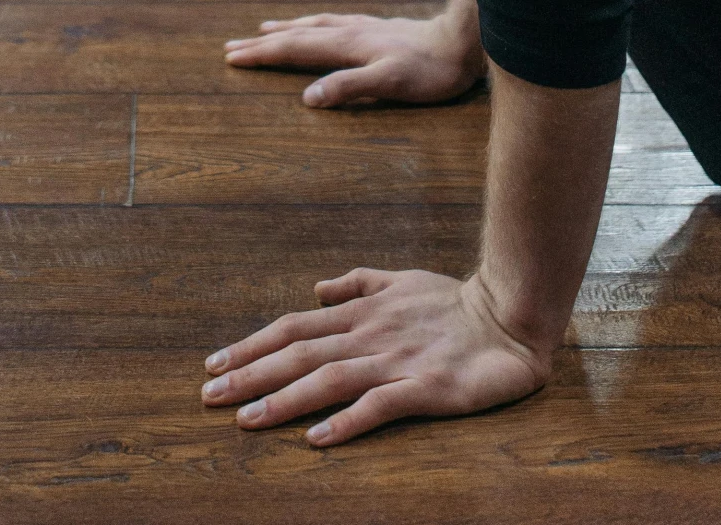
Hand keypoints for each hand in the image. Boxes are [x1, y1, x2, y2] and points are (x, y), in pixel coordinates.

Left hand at [201, 267, 547, 445]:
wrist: (511, 316)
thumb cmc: (455, 302)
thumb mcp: (400, 280)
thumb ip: (358, 283)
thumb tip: (317, 287)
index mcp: (362, 311)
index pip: (295, 326)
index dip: (253, 345)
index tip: (215, 364)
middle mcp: (370, 333)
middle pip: (300, 352)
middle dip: (250, 374)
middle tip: (208, 396)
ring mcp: (397, 359)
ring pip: (329, 378)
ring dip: (284, 399)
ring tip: (246, 420)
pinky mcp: (426, 387)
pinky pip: (379, 405)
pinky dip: (346, 421)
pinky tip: (317, 439)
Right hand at [224, 11, 484, 107]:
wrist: (462, 42)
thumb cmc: (430, 70)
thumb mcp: (390, 84)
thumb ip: (348, 88)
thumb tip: (306, 98)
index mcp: (347, 46)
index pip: (294, 50)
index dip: (262, 55)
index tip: (232, 58)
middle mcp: (349, 32)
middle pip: (297, 36)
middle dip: (263, 43)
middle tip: (231, 47)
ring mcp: (363, 28)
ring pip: (313, 26)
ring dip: (285, 29)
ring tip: (264, 29)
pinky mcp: (377, 29)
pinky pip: (332, 23)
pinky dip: (312, 24)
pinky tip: (318, 25)